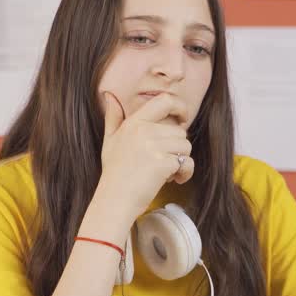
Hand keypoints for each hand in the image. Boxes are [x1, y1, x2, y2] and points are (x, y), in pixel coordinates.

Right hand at [95, 88, 195, 223]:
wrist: (114, 200)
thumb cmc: (114, 173)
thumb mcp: (110, 141)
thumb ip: (113, 117)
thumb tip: (109, 95)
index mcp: (134, 123)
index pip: (164, 100)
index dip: (179, 106)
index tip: (182, 119)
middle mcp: (144, 131)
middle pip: (180, 131)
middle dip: (177, 148)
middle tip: (163, 162)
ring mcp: (154, 147)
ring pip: (186, 147)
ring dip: (181, 161)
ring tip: (166, 172)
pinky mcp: (163, 163)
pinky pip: (186, 163)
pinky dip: (184, 173)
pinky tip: (172, 180)